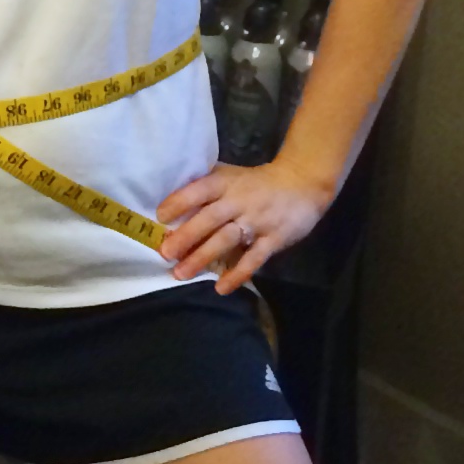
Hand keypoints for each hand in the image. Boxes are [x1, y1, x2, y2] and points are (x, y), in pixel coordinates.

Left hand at [157, 155, 331, 290]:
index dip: (179, 202)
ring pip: (226, 239)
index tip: (160, 217)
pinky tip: (221, 287)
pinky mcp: (273, 239)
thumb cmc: (256, 182)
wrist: (303, 184)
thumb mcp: (231, 175)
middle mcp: (239, 201)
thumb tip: (169, 201)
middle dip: (186, 236)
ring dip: (203, 257)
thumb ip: (206, 186)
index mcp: (225, 183)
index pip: (198, 190)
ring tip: (181, 274)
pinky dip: (237, 274)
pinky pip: (253, 259)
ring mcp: (257, 221)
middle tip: (165, 253)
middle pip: (209, 219)